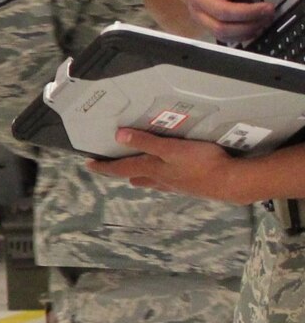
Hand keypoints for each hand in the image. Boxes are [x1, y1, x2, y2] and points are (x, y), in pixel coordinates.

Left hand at [88, 128, 246, 201]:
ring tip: (136, 168)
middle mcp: (160, 180)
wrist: (232, 183)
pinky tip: (170, 173)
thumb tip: (118, 136)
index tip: (88, 165)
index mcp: (151, 170)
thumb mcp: (170, 149)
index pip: (120, 168)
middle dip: (121, 170)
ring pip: (151, 180)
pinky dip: (162, 176)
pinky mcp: (190, 186)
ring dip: (141, 174)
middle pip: (134, 175)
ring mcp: (175, 185)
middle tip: (111, 164)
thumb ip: (146, 142)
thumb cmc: (201, 164)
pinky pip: (169, 181)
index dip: (103, 166)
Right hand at [180, 0, 276, 39]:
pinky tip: (255, 28)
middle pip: (223, 11)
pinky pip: (222, 37)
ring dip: (247, 27)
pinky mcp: (203, 25)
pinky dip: (241, 36)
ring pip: (221, 28)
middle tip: (268, 8)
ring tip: (264, 19)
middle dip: (250, 12)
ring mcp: (198, 13)